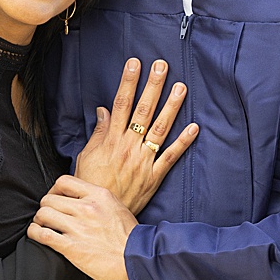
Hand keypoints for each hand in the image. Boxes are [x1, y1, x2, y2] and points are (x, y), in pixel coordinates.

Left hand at [28, 176, 137, 279]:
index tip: (55, 199)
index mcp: (99, 195)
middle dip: (45, 207)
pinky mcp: (72, 247)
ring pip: (43, 214)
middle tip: (48, 216)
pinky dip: (35, 233)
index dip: (54, 190)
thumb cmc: (131, 239)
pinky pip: (42, 234)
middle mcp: (87, 208)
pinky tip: (38, 235)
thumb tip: (78, 200)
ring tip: (43, 226)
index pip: (64, 181)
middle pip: (49, 198)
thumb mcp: (117, 208)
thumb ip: (97, 201)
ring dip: (39, 220)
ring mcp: (79, 227)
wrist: (140, 261)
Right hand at [73, 58, 198, 213]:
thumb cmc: (90, 185)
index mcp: (110, 140)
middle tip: (162, 66)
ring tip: (181, 87)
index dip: (128, 83)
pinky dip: (183, 142)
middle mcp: (128, 147)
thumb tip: (103, 111)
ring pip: (160, 129)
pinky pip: (171, 156)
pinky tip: (194, 127)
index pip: (121, 104)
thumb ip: (97, 133)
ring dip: (171, 107)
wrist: (98, 214)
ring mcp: (143, 160)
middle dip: (152, 86)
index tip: (134, 64)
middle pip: (143, 111)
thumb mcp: (86, 156)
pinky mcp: (154, 176)